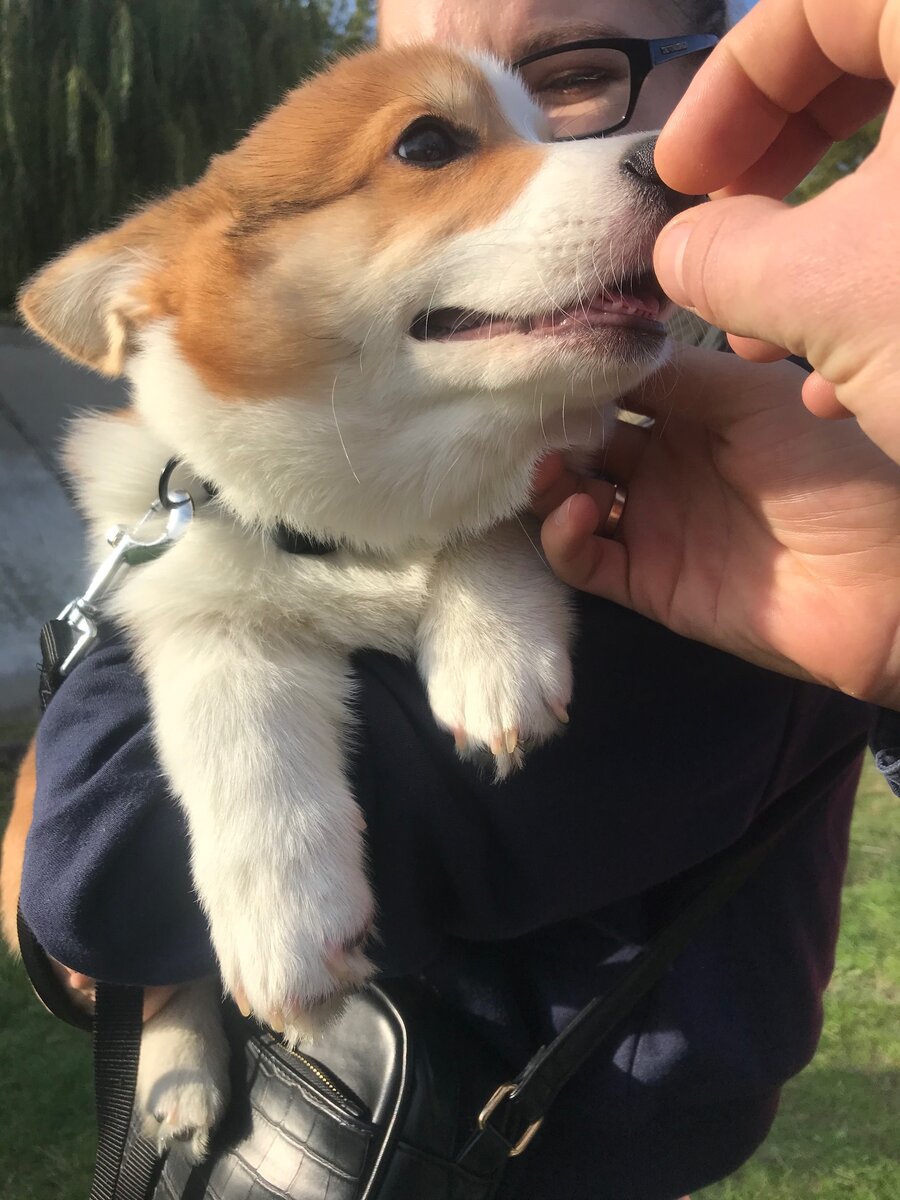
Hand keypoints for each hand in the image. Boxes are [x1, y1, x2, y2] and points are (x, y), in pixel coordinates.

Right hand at [534, 349, 899, 708]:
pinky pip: (584, 559)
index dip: (574, 373)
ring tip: (542, 466)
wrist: (879, 582)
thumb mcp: (751, 398)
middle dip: (547, 429)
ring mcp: (655, 523)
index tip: (533, 358)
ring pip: (570, 499)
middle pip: (582, 442)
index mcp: (694, 411)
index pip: (613, 386)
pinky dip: (565, 537)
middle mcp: (666, 464)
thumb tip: (596, 339)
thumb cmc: (833, 472)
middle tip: (516, 417)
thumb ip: (674, 370)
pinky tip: (578, 511)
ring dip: (546, 482)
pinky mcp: (648, 581)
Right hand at [652, 0, 899, 462]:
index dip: (726, 94)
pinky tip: (855, 379)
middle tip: (725, 247)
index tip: (681, 182)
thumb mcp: (825, 291)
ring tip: (771, 342)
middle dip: (778, 176)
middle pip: (871, 70)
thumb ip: (721, 255)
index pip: (813, 5)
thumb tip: (678, 246)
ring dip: (828, 251)